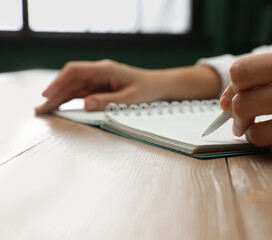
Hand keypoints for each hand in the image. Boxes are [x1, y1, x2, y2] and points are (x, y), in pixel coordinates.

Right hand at [35, 60, 220, 113]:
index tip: (47, 95)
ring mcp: (100, 80)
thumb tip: (85, 105)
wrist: (160, 86)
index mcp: (105, 70)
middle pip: (71, 81)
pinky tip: (61, 108)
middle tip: (40, 109)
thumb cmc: (148, 90)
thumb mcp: (130, 98)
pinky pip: (82, 93)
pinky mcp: (101, 88)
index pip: (75, 71)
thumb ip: (108, 102)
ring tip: (45, 111)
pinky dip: (70, 100)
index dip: (59, 82)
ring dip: (60, 98)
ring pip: (74, 87)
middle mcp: (99, 73)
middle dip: (55, 94)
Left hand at [221, 49, 271, 160]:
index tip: (233, 96)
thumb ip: (262, 76)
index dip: (231, 87)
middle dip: (236, 114)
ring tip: (269, 127)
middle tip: (243, 118)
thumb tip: (223, 100)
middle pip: (241, 104)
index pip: (242, 72)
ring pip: (255, 134)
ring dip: (255, 133)